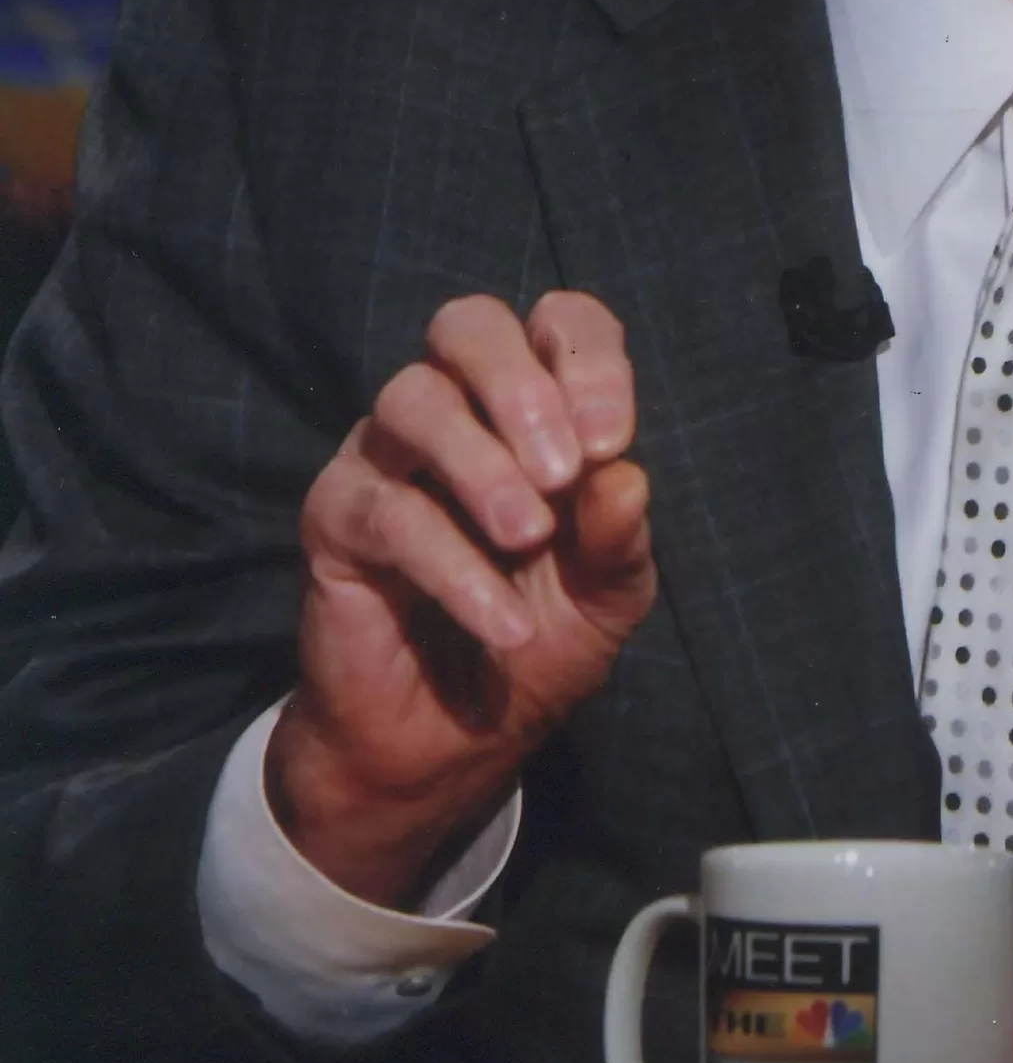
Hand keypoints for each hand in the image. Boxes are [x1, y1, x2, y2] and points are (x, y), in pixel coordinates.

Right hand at [268, 291, 655, 908]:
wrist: (455, 741)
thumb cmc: (540, 639)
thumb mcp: (605, 596)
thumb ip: (619, 537)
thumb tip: (625, 476)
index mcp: (531, 404)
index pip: (557, 321)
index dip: (586, 358)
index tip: (612, 440)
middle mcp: (454, 407)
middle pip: (468, 324)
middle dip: (520, 384)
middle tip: (563, 472)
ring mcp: (385, 455)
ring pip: (414, 400)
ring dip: (481, 465)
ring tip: (529, 537)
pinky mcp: (336, 518)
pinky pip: (387, 512)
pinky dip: (455, 566)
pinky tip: (502, 623)